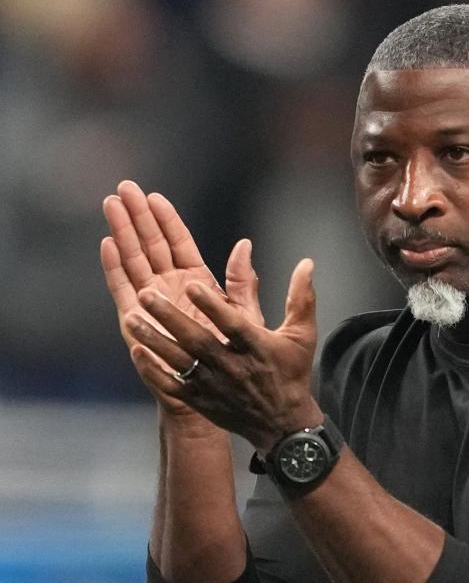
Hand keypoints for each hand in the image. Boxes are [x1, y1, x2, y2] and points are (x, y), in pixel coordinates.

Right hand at [100, 180, 262, 417]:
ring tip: (111, 206)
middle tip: (124, 187)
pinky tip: (108, 245)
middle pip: (151, 245)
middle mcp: (172, 290)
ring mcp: (153, 304)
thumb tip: (245, 245)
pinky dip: (115, 268)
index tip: (154, 196)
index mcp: (199, 284)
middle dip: (138, 216)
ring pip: (134, 261)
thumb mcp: (245, 317)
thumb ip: (242, 283)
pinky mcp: (138, 321)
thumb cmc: (238, 361)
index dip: (166, 220)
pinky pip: (124, 290)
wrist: (222, 394)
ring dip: (122, 233)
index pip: (179, 244)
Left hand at [125, 257, 320, 451]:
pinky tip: (137, 353)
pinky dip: (154, 371)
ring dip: (155, 340)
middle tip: (147, 294)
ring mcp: (213, 386)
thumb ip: (300, 298)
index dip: (213, 306)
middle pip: (198, 341)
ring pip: (180, 361)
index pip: (233, 324)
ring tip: (132, 319)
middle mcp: (232, 367)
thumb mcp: (301, 335)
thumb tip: (306, 263)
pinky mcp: (201, 400)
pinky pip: (173, 386)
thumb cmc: (290, 374)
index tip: (192, 284)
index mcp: (256, 348)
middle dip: (171, 318)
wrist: (282, 425)